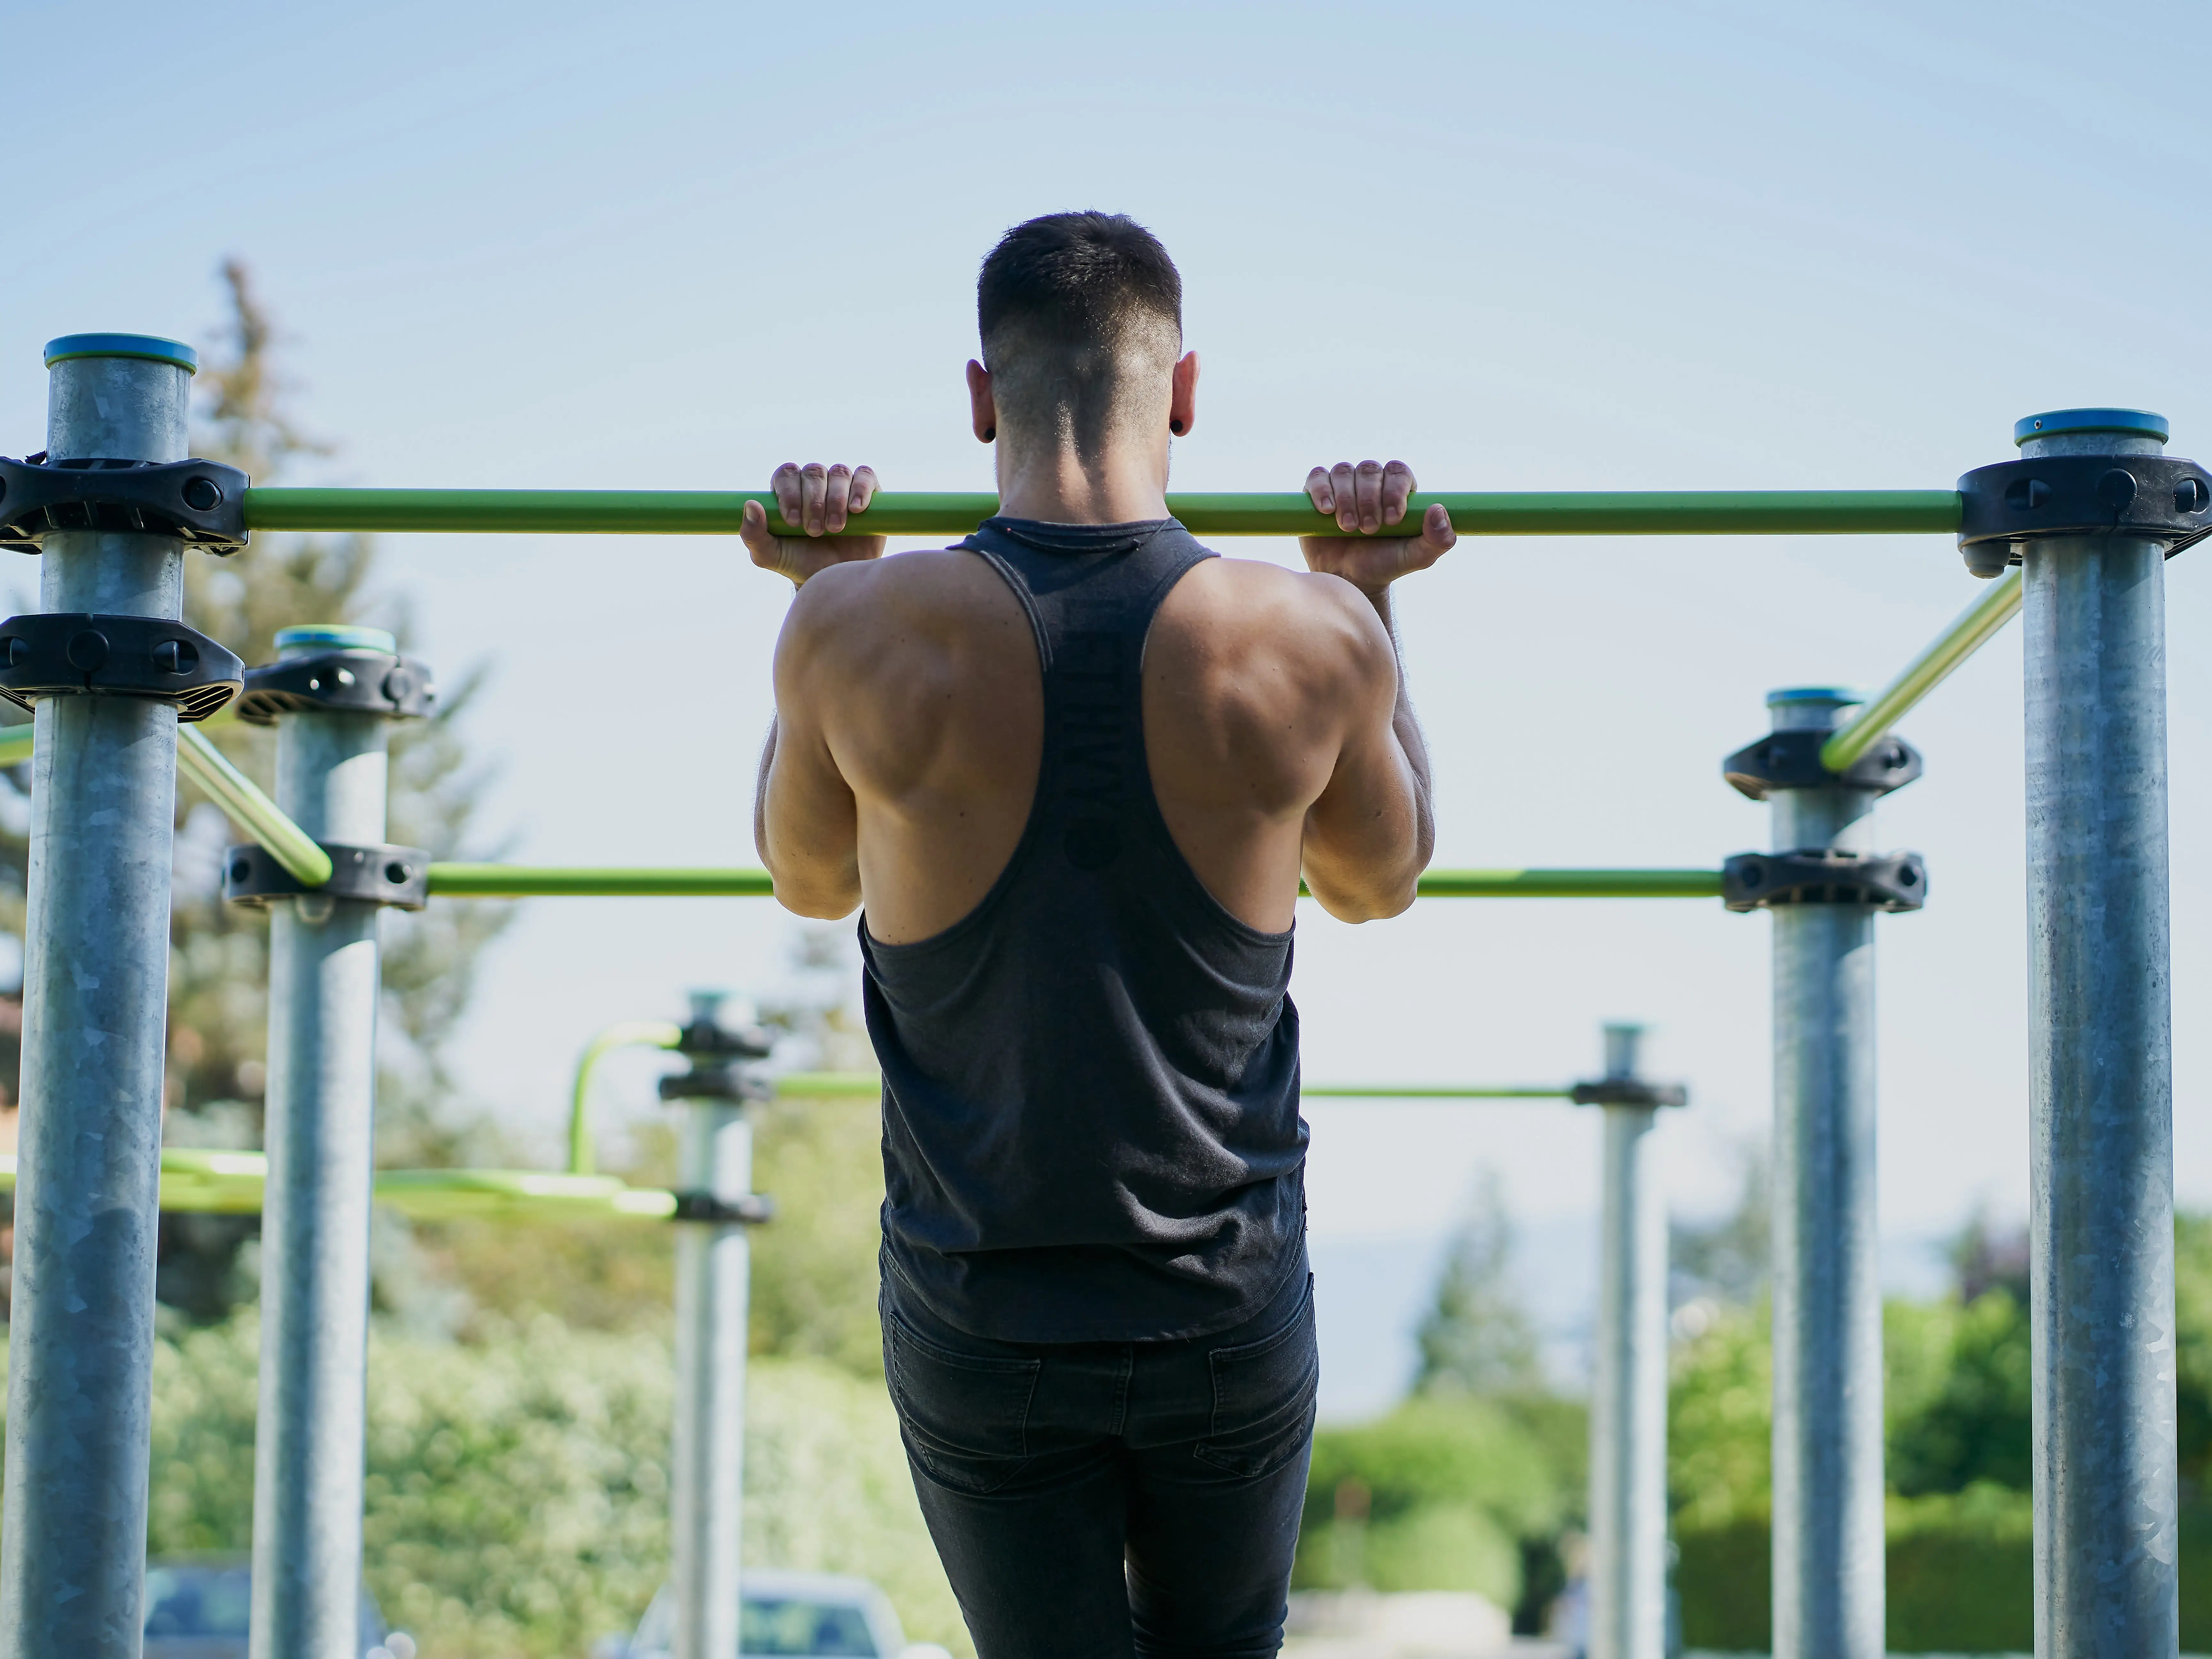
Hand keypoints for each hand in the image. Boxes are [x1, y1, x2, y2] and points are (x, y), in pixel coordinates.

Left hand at [740, 462, 886, 585]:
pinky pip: (865, 476)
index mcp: (789, 490)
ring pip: (838, 472)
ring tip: (835, 528)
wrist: (836, 581)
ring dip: (835, 499)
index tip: (793, 521)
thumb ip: (753, 534)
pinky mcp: (868, 491)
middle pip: (813, 472)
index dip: (789, 493)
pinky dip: (861, 489)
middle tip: (814, 531)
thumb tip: (751, 505)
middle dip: (813, 502)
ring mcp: (841, 485)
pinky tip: (856, 509)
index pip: (787, 474)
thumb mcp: (769, 556)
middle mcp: (815, 483)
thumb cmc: (799, 564)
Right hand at [1299, 460, 1454, 594]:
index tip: (1392, 520)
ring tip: (1348, 527)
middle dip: (1368, 499)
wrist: (1348, 580)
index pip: (1397, 471)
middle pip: (1369, 469)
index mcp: (1397, 489)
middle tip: (1368, 529)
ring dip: (1346, 499)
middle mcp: (1371, 482)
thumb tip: (1438, 510)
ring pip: (1344, 471)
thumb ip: (1438, 539)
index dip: (1394, 490)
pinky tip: (1327, 511)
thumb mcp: (1417, 557)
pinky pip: (1318, 477)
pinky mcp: (1318, 492)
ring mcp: (1344, 485)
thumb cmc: (1384, 565)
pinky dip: (1321, 490)